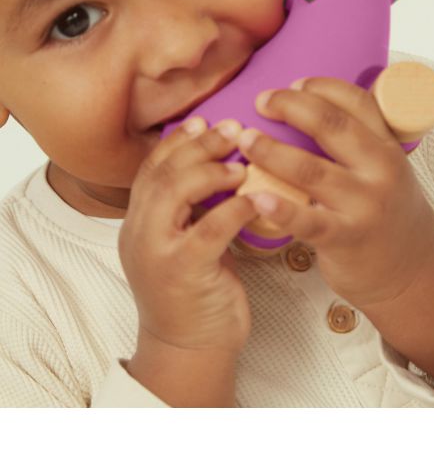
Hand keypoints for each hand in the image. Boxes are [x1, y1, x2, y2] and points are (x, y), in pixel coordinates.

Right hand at [119, 118, 257, 355]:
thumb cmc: (196, 293)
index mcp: (139, 223)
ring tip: (242, 165)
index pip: (151, 168)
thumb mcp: (185, 243)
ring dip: (212, 170)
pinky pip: (209, 228)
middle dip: (199, 145)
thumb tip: (222, 168)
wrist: (188, 350)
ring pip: (174, 191)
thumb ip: (192, 209)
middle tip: (233, 129)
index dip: (179, 141)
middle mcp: (139, 233)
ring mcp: (157, 252)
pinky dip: (235, 207)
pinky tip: (257, 198)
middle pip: (163, 172)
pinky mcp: (182, 271)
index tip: (206, 121)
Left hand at [238, 77, 433, 312]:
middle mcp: (380, 170)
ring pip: (311, 169)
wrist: (414, 268)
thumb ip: (357, 142)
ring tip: (246, 139)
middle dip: (291, 107)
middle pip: (331, 125)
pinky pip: (308, 221)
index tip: (292, 84)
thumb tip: (306, 109)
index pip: (357, 102)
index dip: (321, 87)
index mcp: (388, 146)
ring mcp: (364, 205)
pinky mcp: (346, 238)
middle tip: (261, 101)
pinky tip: (255, 197)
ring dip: (272, 151)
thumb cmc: (387, 213)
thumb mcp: (385, 169)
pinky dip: (280, 208)